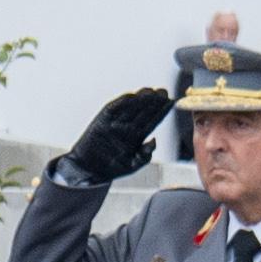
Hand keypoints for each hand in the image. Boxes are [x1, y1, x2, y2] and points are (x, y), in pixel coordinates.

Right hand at [60, 87, 175, 183]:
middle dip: (154, 102)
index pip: (153, 121)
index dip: (162, 111)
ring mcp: (116, 122)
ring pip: (131, 107)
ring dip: (140, 99)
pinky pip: (114, 108)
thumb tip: (154, 141)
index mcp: (138, 136)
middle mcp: (128, 126)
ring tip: (150, 91)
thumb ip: (144, 156)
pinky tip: (132, 96)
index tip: (171, 102)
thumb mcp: (132, 165)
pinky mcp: (103, 119)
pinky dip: (122, 102)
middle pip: (144, 111)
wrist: (88, 169)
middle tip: (163, 92)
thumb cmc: (111, 169)